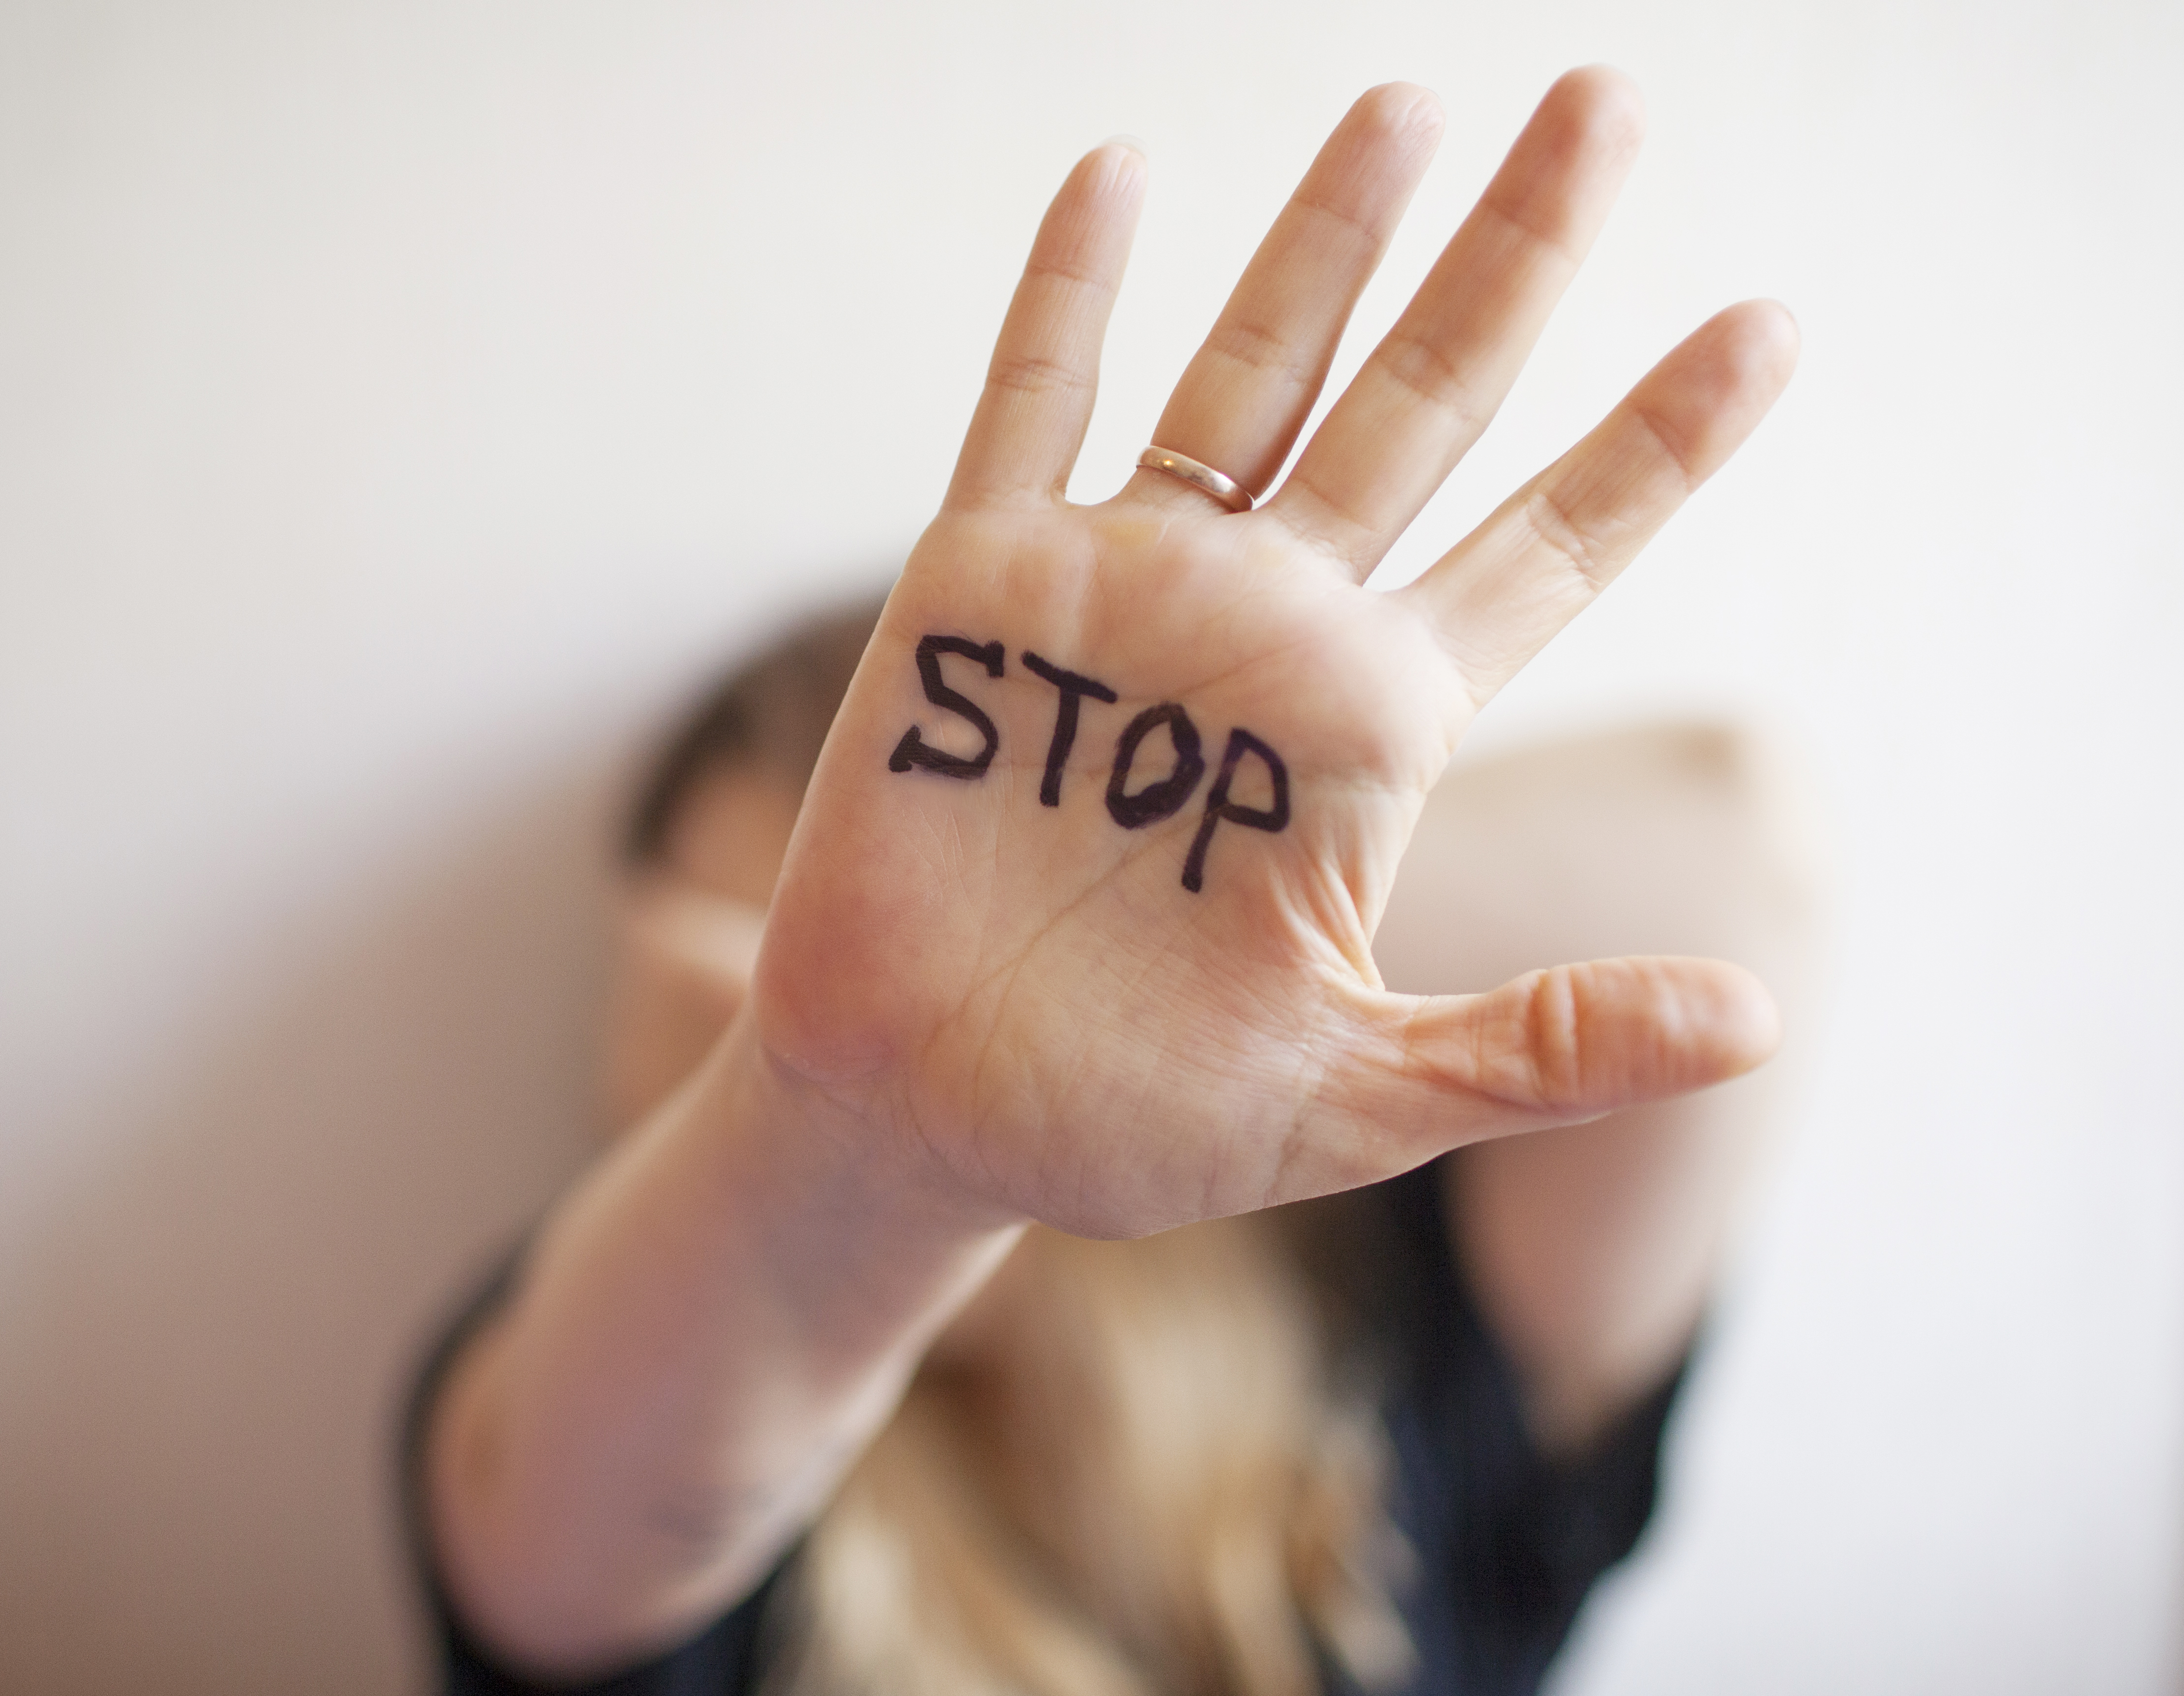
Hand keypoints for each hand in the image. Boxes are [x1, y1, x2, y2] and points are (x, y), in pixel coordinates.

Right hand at [755, 69, 1798, 1238]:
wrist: (921, 1117)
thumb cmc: (1130, 1125)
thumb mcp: (1356, 1099)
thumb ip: (1545, 1047)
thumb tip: (1759, 1015)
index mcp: (1373, 733)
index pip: (1549, 551)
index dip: (1657, 442)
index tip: (1770, 326)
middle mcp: (1270, 630)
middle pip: (1424, 406)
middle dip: (1516, 260)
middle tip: (1611, 102)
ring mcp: (1127, 595)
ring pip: (1247, 375)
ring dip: (1325, 242)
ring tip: (1409, 103)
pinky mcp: (982, 593)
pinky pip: (1030, 410)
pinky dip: (1065, 294)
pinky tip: (1117, 172)